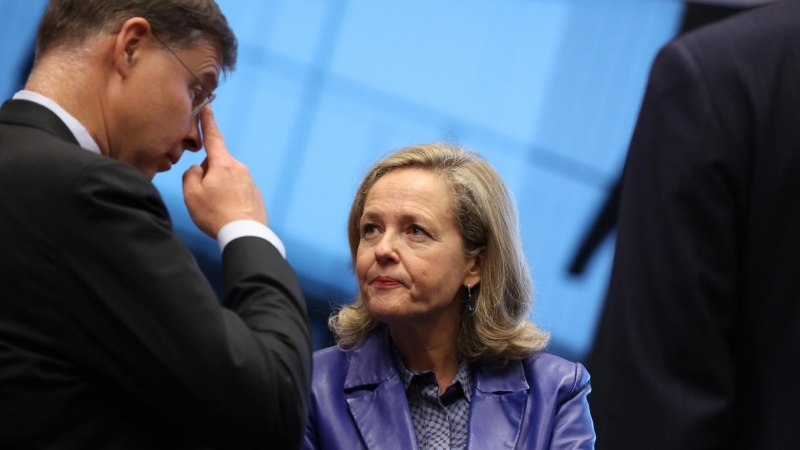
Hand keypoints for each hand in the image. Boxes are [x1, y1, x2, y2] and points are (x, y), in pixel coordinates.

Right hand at [183, 106, 267, 238]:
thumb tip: (199, 169)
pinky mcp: (255, 194)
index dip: (208, 121)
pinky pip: (236, 191)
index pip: (213, 136)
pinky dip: (229, 199)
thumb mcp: (192, 193)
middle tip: (204, 196)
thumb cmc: (216, 214)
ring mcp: (249, 181)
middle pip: (216, 164)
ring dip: (218, 188)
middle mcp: (239, 168)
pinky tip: (226, 213)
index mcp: (223, 164)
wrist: (245, 234)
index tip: (207, 106)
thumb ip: (191, 174)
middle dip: (207, 174)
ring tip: (216, 208)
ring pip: (226, 178)